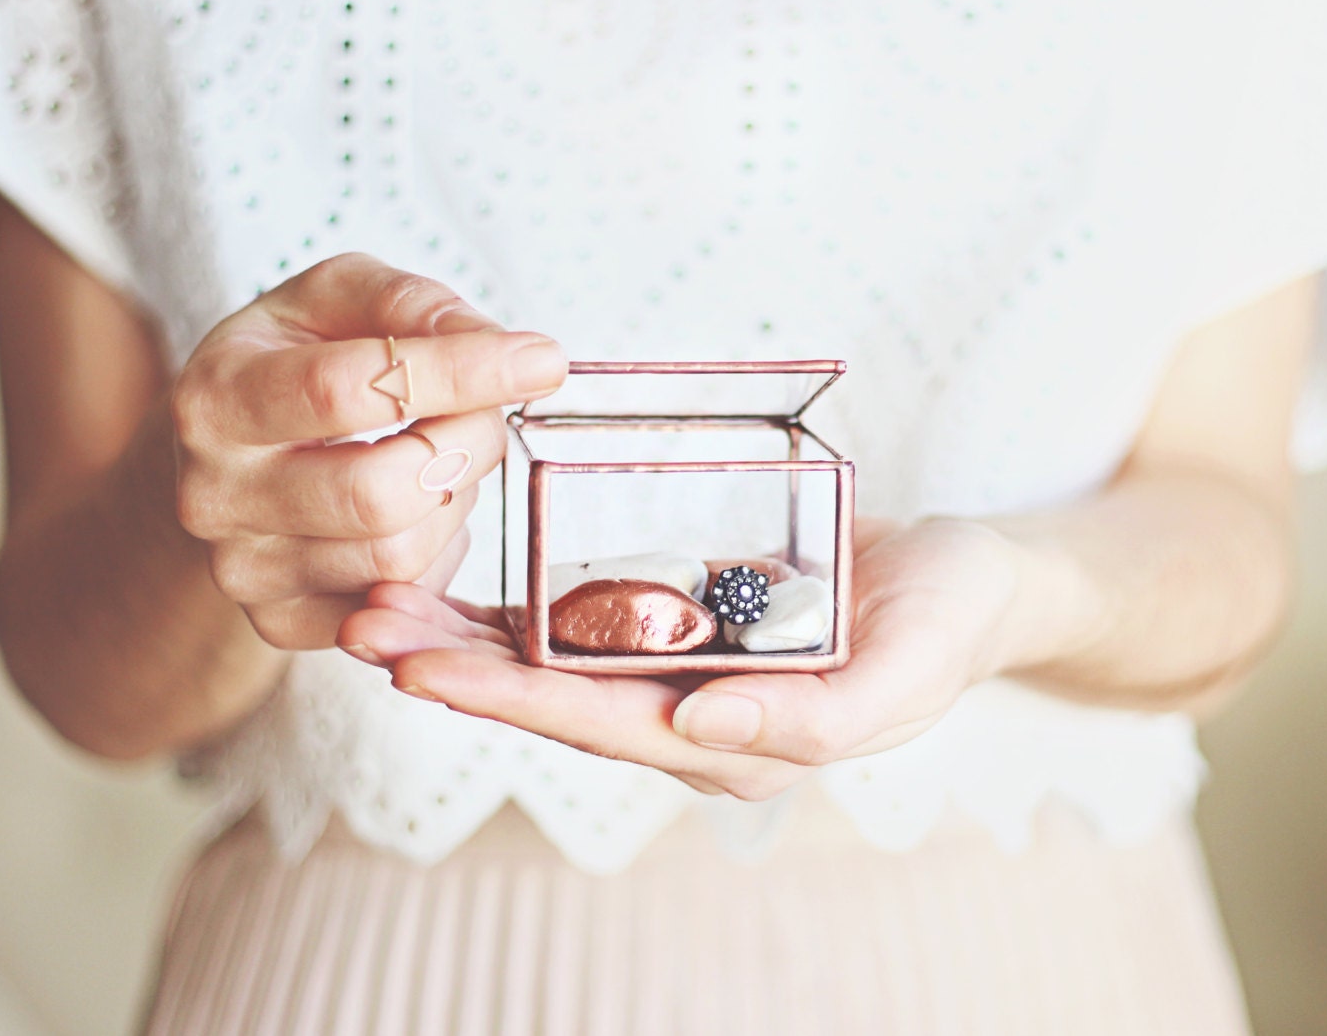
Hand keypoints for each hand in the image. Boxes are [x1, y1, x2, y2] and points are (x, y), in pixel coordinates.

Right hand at [171, 253, 567, 650]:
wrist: (226, 459)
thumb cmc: (294, 363)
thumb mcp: (334, 300)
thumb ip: (413, 306)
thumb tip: (507, 350)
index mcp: (217, 399)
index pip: (344, 389)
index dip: (457, 373)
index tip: (542, 360)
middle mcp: (216, 495)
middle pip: (377, 493)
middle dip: (466, 448)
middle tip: (489, 418)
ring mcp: (245, 570)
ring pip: (400, 556)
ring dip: (454, 503)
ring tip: (439, 461)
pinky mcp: (283, 623)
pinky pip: (403, 603)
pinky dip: (436, 557)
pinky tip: (418, 514)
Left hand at [337, 517, 1040, 798]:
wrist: (965, 585)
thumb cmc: (947, 622)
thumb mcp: (906, 671)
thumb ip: (812, 720)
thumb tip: (697, 733)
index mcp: (738, 745)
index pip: (602, 726)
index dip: (508, 697)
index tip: (421, 668)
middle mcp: (692, 720)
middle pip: (552, 698)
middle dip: (455, 666)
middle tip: (361, 627)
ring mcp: (679, 675)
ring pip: (551, 662)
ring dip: (461, 635)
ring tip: (374, 598)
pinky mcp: (677, 627)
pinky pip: (581, 622)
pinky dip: (508, 606)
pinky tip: (446, 581)